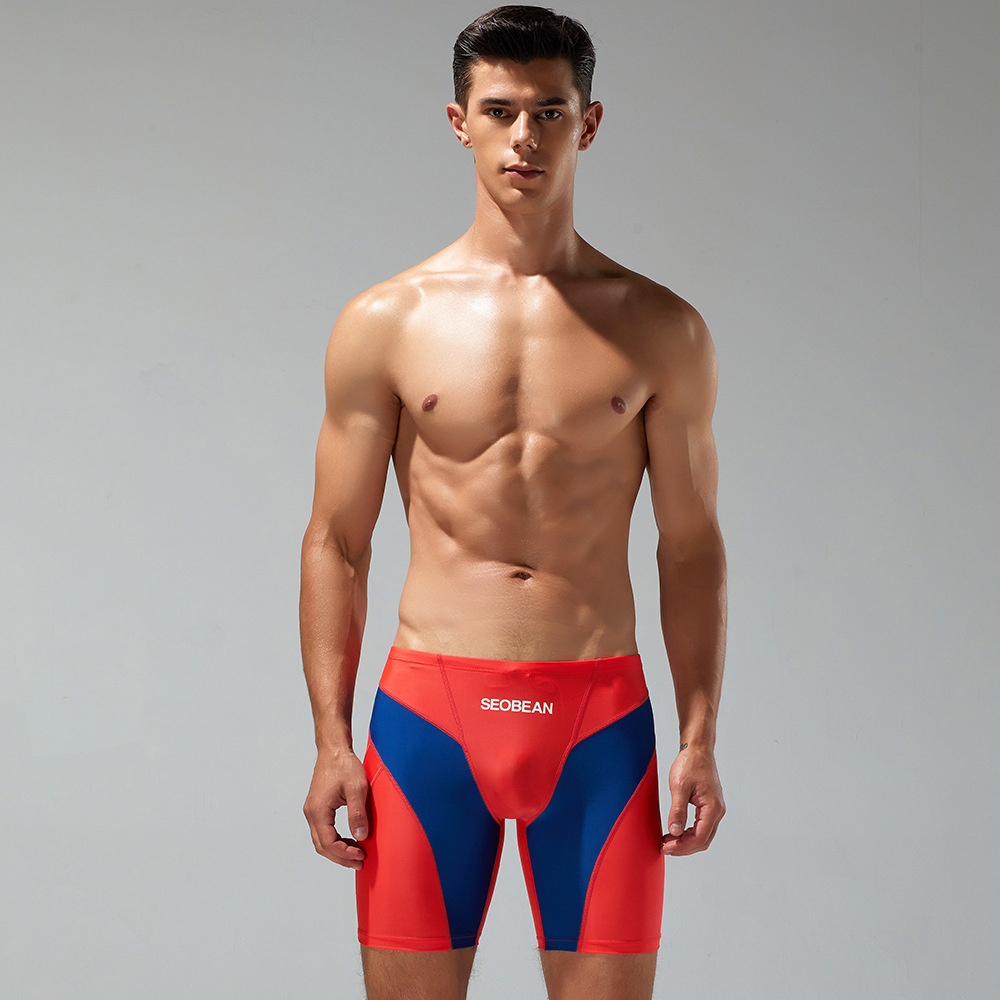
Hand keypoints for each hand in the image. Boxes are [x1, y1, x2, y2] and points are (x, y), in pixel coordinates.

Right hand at [303, 747, 369, 868]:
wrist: (334, 749)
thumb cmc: (344, 765)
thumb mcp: (356, 788)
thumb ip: (357, 813)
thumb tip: (360, 837)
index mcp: (318, 810)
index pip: (328, 843)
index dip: (345, 854)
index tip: (362, 855)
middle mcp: (311, 813)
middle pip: (322, 846)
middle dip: (341, 857)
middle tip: (360, 862)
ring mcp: (312, 810)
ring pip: (321, 840)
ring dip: (338, 850)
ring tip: (357, 854)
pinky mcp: (317, 807)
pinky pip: (323, 831)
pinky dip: (335, 840)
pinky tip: (350, 839)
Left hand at [661, 745, 724, 856]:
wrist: (697, 749)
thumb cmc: (689, 764)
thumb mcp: (679, 787)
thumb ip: (677, 810)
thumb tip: (674, 832)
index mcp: (712, 807)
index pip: (699, 837)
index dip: (682, 846)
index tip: (665, 847)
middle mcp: (717, 811)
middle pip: (703, 840)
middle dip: (683, 847)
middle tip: (664, 847)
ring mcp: (715, 809)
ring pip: (703, 835)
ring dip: (686, 842)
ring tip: (667, 841)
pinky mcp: (710, 806)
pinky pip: (702, 826)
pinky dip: (689, 833)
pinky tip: (675, 831)